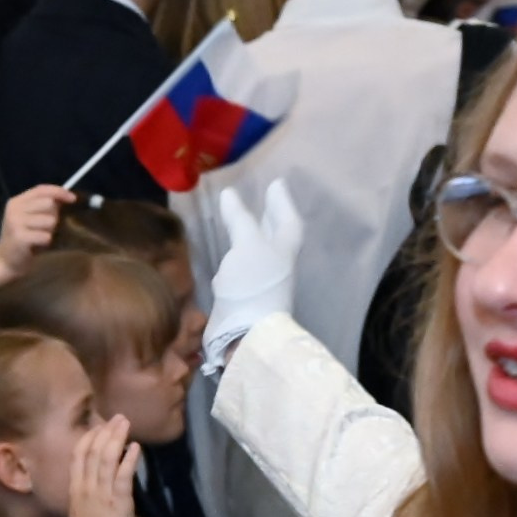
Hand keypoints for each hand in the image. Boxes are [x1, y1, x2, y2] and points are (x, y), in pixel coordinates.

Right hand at [0, 182, 76, 276]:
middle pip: (48, 203)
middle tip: (45, 228)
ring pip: (50, 220)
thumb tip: (65, 197)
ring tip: (39, 238)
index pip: (41, 189)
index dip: (59, 192)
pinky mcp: (20, 238)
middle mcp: (14, 209)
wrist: (4, 262)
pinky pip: (46, 236)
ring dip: (50, 231)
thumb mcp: (28, 218)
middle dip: (54, 216)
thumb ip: (42, 206)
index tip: (73, 198)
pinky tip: (36, 246)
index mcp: (16, 202)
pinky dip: (46, 242)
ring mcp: (16, 223)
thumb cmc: (21, 239)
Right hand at [59, 412, 138, 516]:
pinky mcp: (118, 501)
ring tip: (126, 424)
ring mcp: (102, 493)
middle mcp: (86, 487)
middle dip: (105, 431)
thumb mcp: (79, 509)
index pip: (78, 455)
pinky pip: (123, 475)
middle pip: (93, 451)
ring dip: (117, 438)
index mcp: (75, 488)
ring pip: (107, 458)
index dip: (89, 437)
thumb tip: (95, 478)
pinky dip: (129, 458)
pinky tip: (135, 447)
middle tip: (117, 418)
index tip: (99, 426)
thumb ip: (86, 492)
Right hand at [202, 180, 302, 375]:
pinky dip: (238, 257)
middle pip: (277, 235)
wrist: (246, 333)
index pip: (287, 218)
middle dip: (270, 217)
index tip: (276, 184)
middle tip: (265, 199)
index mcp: (285, 248)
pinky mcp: (245, 297)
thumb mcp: (247, 244)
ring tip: (244, 222)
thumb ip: (239, 219)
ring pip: (259, 251)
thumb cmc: (254, 283)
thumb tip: (229, 194)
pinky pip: (244, 269)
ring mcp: (262, 282)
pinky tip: (229, 255)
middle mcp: (277, 264)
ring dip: (253, 236)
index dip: (281, 202)